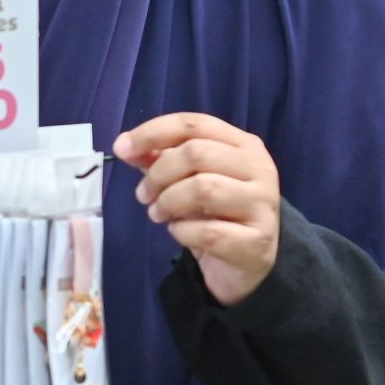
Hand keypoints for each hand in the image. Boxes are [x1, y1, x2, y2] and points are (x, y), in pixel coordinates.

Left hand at [113, 113, 280, 306]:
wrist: (247, 260)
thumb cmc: (216, 213)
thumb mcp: (188, 180)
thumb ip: (160, 159)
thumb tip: (125, 146)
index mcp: (243, 145)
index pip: (194, 124)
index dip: (153, 132)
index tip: (121, 149)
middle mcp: (259, 169)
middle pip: (196, 153)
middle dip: (158, 174)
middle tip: (144, 195)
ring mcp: (262, 204)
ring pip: (203, 189)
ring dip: (168, 203)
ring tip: (158, 214)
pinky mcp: (256, 241)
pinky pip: (207, 231)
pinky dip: (182, 232)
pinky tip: (180, 233)